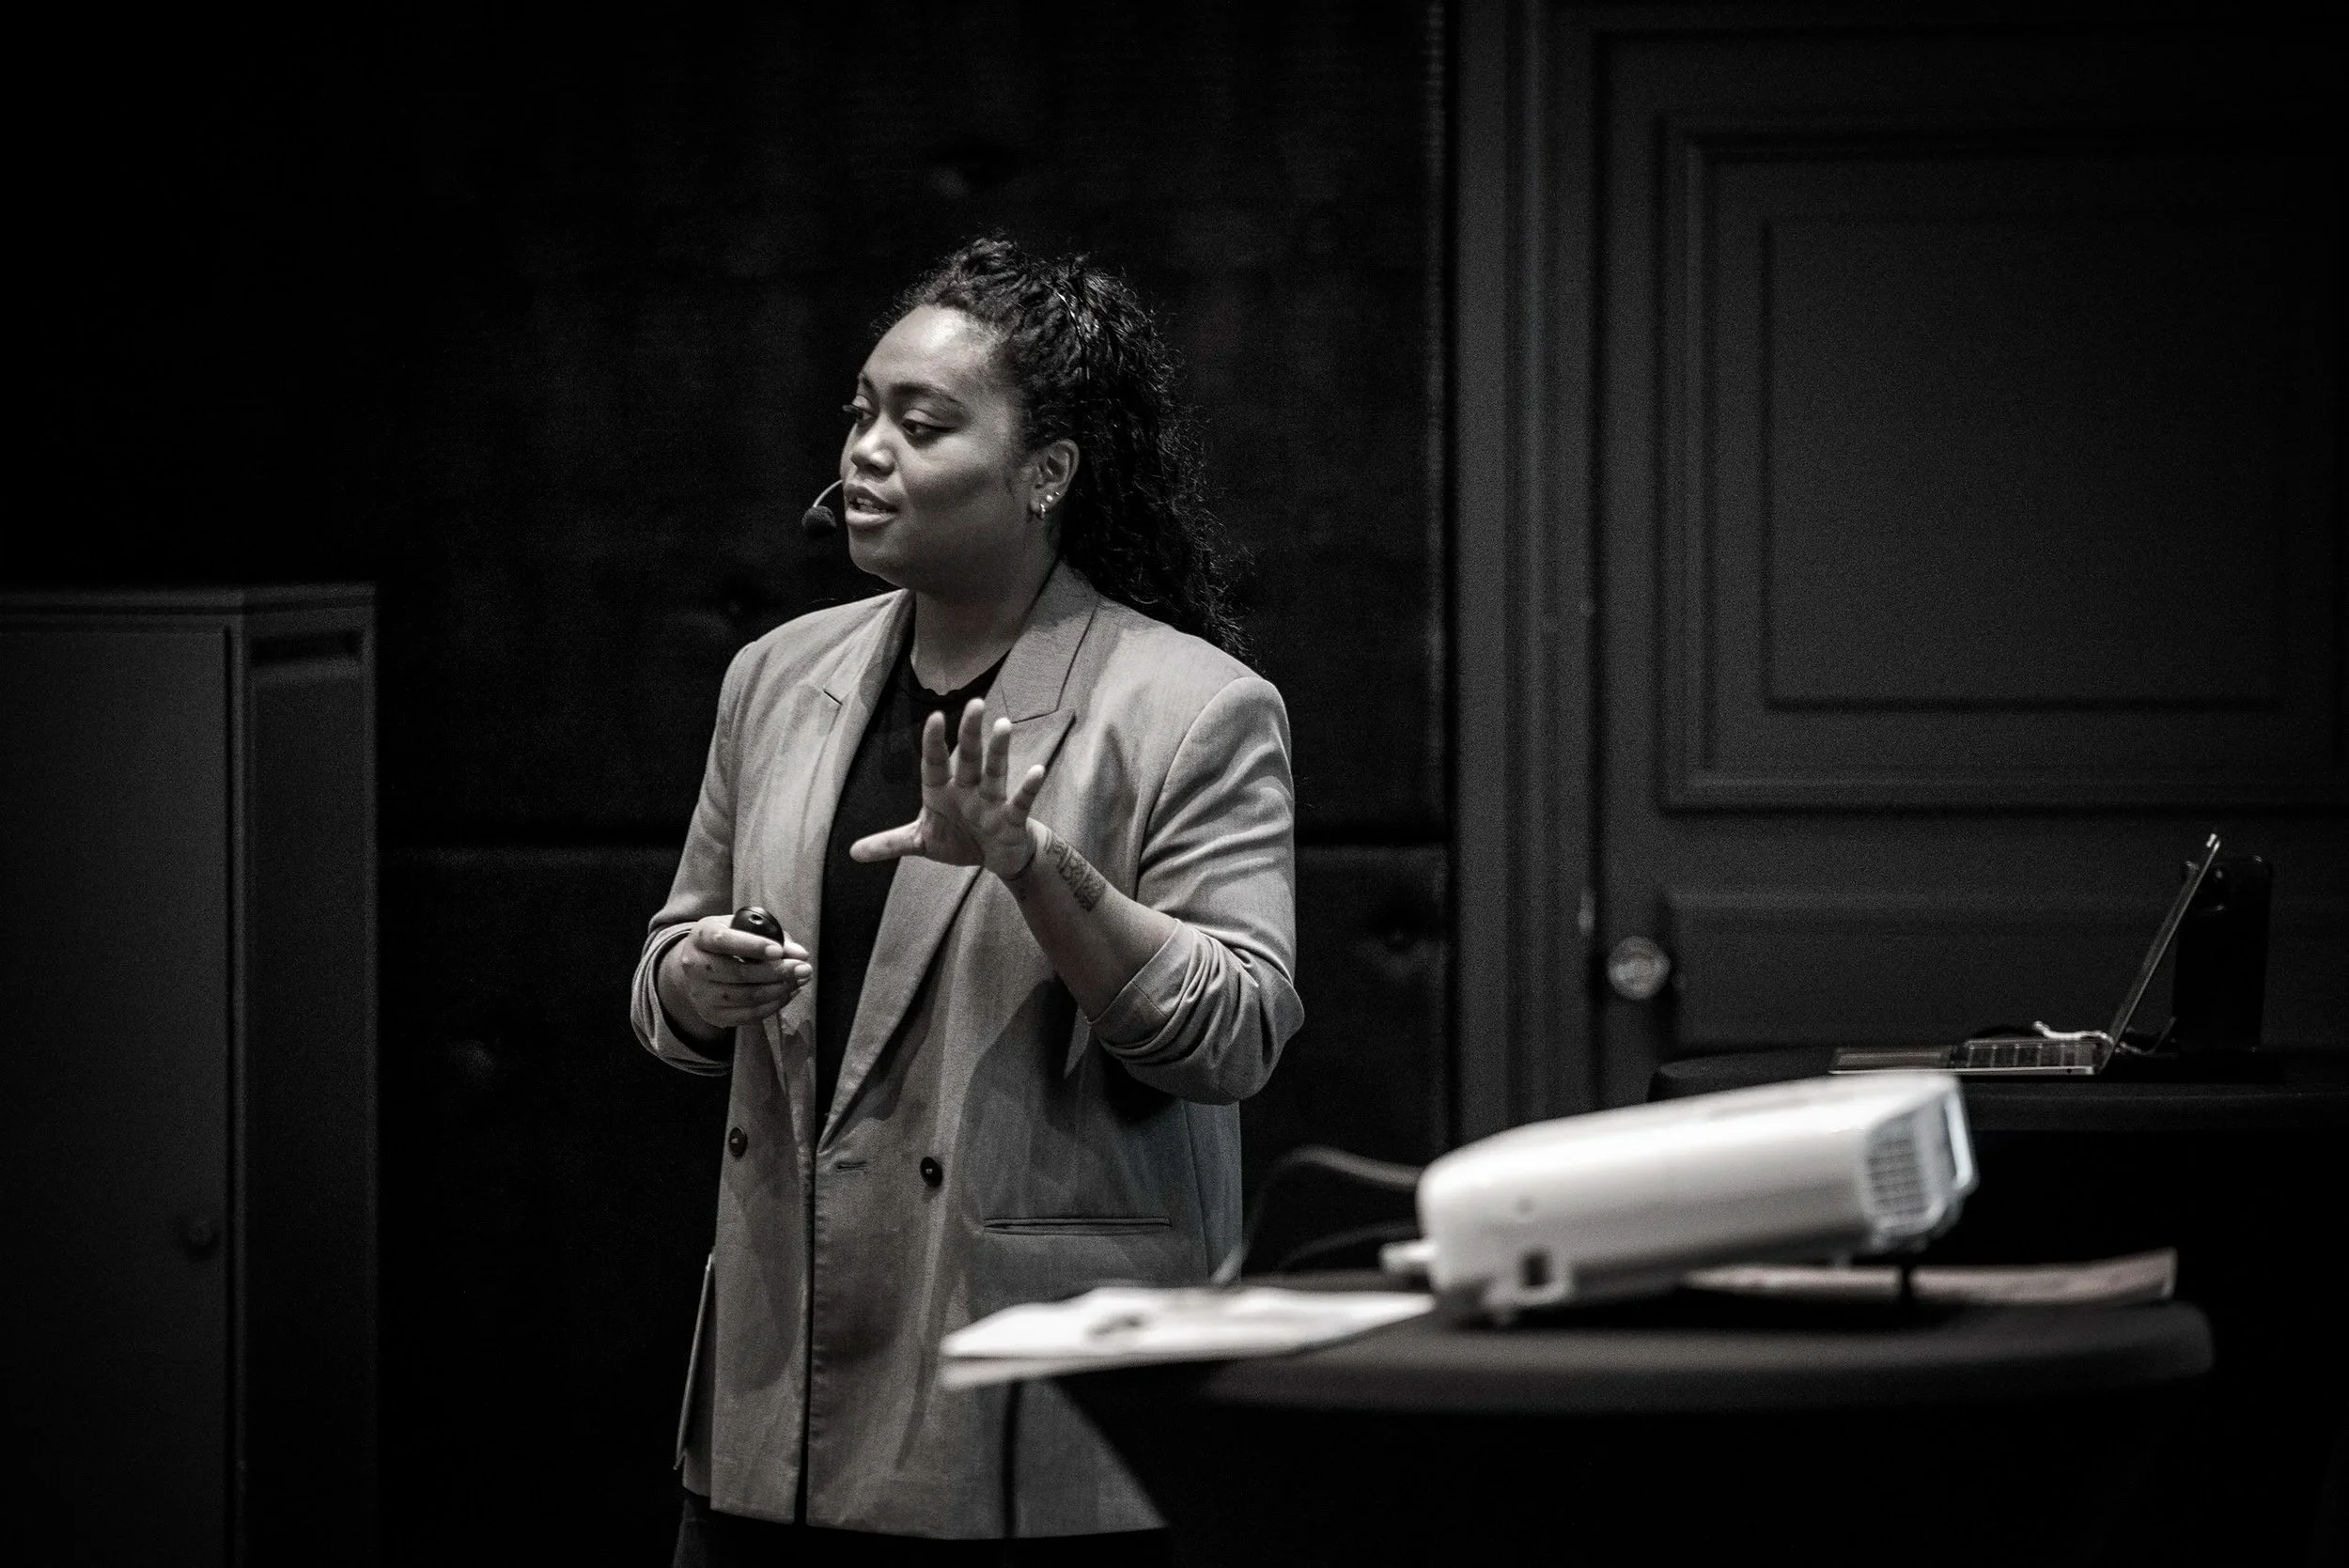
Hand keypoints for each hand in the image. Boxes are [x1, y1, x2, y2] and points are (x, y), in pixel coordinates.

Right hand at [658, 915, 811, 1034]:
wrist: (694, 970)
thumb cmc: (725, 943)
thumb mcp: (740, 928)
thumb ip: (769, 934)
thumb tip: (799, 953)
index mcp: (700, 936)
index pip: (723, 940)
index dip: (752, 946)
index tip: (778, 951)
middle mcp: (694, 966)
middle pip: (739, 973)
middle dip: (777, 971)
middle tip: (805, 968)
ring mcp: (701, 994)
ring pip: (747, 996)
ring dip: (780, 989)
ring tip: (800, 980)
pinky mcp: (712, 1015)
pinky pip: (748, 1015)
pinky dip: (773, 1005)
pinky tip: (788, 993)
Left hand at [851, 699, 1046, 880]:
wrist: (996, 857)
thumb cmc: (960, 839)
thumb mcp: (921, 842)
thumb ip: (890, 843)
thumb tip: (852, 852)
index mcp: (942, 791)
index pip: (935, 763)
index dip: (934, 742)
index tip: (935, 718)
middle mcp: (968, 789)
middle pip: (969, 758)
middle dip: (971, 733)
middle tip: (976, 704)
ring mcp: (991, 802)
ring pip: (994, 772)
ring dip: (999, 750)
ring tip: (1004, 725)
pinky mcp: (1012, 819)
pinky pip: (1020, 801)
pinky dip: (1028, 787)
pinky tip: (1037, 770)